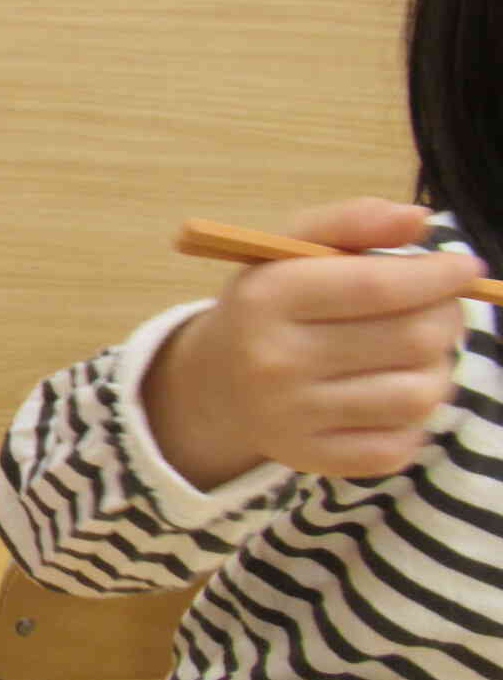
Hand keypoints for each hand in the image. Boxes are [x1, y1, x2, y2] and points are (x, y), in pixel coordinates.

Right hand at [142, 198, 477, 488]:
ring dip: (437, 369)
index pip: (377, 287)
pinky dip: (415, 419)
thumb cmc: (270, 305)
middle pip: (410, 340)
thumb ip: (352, 221)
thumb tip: (420, 220)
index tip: (464, 267)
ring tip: (418, 353)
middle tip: (441, 308)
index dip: (437, 276)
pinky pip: (402, 446)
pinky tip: (393, 394)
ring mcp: (293, 417)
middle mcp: (274, 361)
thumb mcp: (289, 249)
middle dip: (445, 317)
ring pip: (418, 395)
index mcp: (266, 298)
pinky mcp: (313, 459)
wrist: (215, 385)